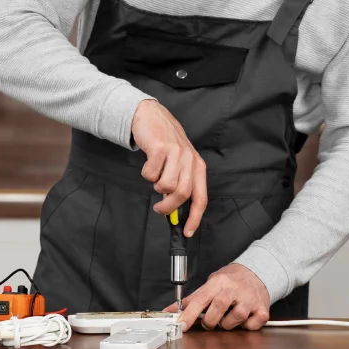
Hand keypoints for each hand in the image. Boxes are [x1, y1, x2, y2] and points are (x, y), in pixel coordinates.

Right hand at [131, 99, 206, 234]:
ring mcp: (176, 153)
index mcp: (198, 166)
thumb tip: (175, 213)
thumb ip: (180, 184)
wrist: (151, 116)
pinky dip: (147, 174)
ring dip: (156, 186)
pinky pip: (150, 175)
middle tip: (159, 209)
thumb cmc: (165, 143)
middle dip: (168, 207)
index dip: (195, 217)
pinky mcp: (159, 149)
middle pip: (182, 194)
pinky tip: (149, 163)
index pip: (201, 197)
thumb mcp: (179, 163)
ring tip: (155, 175)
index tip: (187, 232)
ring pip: (165, 186)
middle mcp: (190, 160)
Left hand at [164, 263, 270, 331]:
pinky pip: (251, 325)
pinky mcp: (262, 308)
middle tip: (211, 321)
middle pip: (217, 310)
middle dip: (210, 322)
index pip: (200, 299)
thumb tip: (169, 311)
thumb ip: (191, 300)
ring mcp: (250, 298)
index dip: (189, 314)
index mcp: (219, 282)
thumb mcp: (210, 285)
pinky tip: (244, 318)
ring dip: (228, 324)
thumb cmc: (230, 281)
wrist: (256, 272)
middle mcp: (234, 289)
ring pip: (234, 320)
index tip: (181, 325)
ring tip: (228, 316)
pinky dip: (246, 326)